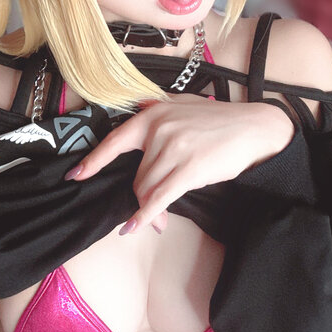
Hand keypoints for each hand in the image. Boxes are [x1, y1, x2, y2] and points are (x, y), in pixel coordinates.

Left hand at [65, 94, 292, 232]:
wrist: (255, 129)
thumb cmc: (221, 120)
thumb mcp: (184, 104)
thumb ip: (159, 108)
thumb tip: (136, 108)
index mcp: (153, 114)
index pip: (115, 141)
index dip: (94, 161)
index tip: (76, 175)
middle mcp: (159, 129)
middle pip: (137, 175)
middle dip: (139, 198)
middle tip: (146, 215)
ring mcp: (173, 149)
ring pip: (147, 188)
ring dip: (150, 210)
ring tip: (157, 222)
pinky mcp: (188, 169)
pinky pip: (160, 198)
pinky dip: (146, 215)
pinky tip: (137, 227)